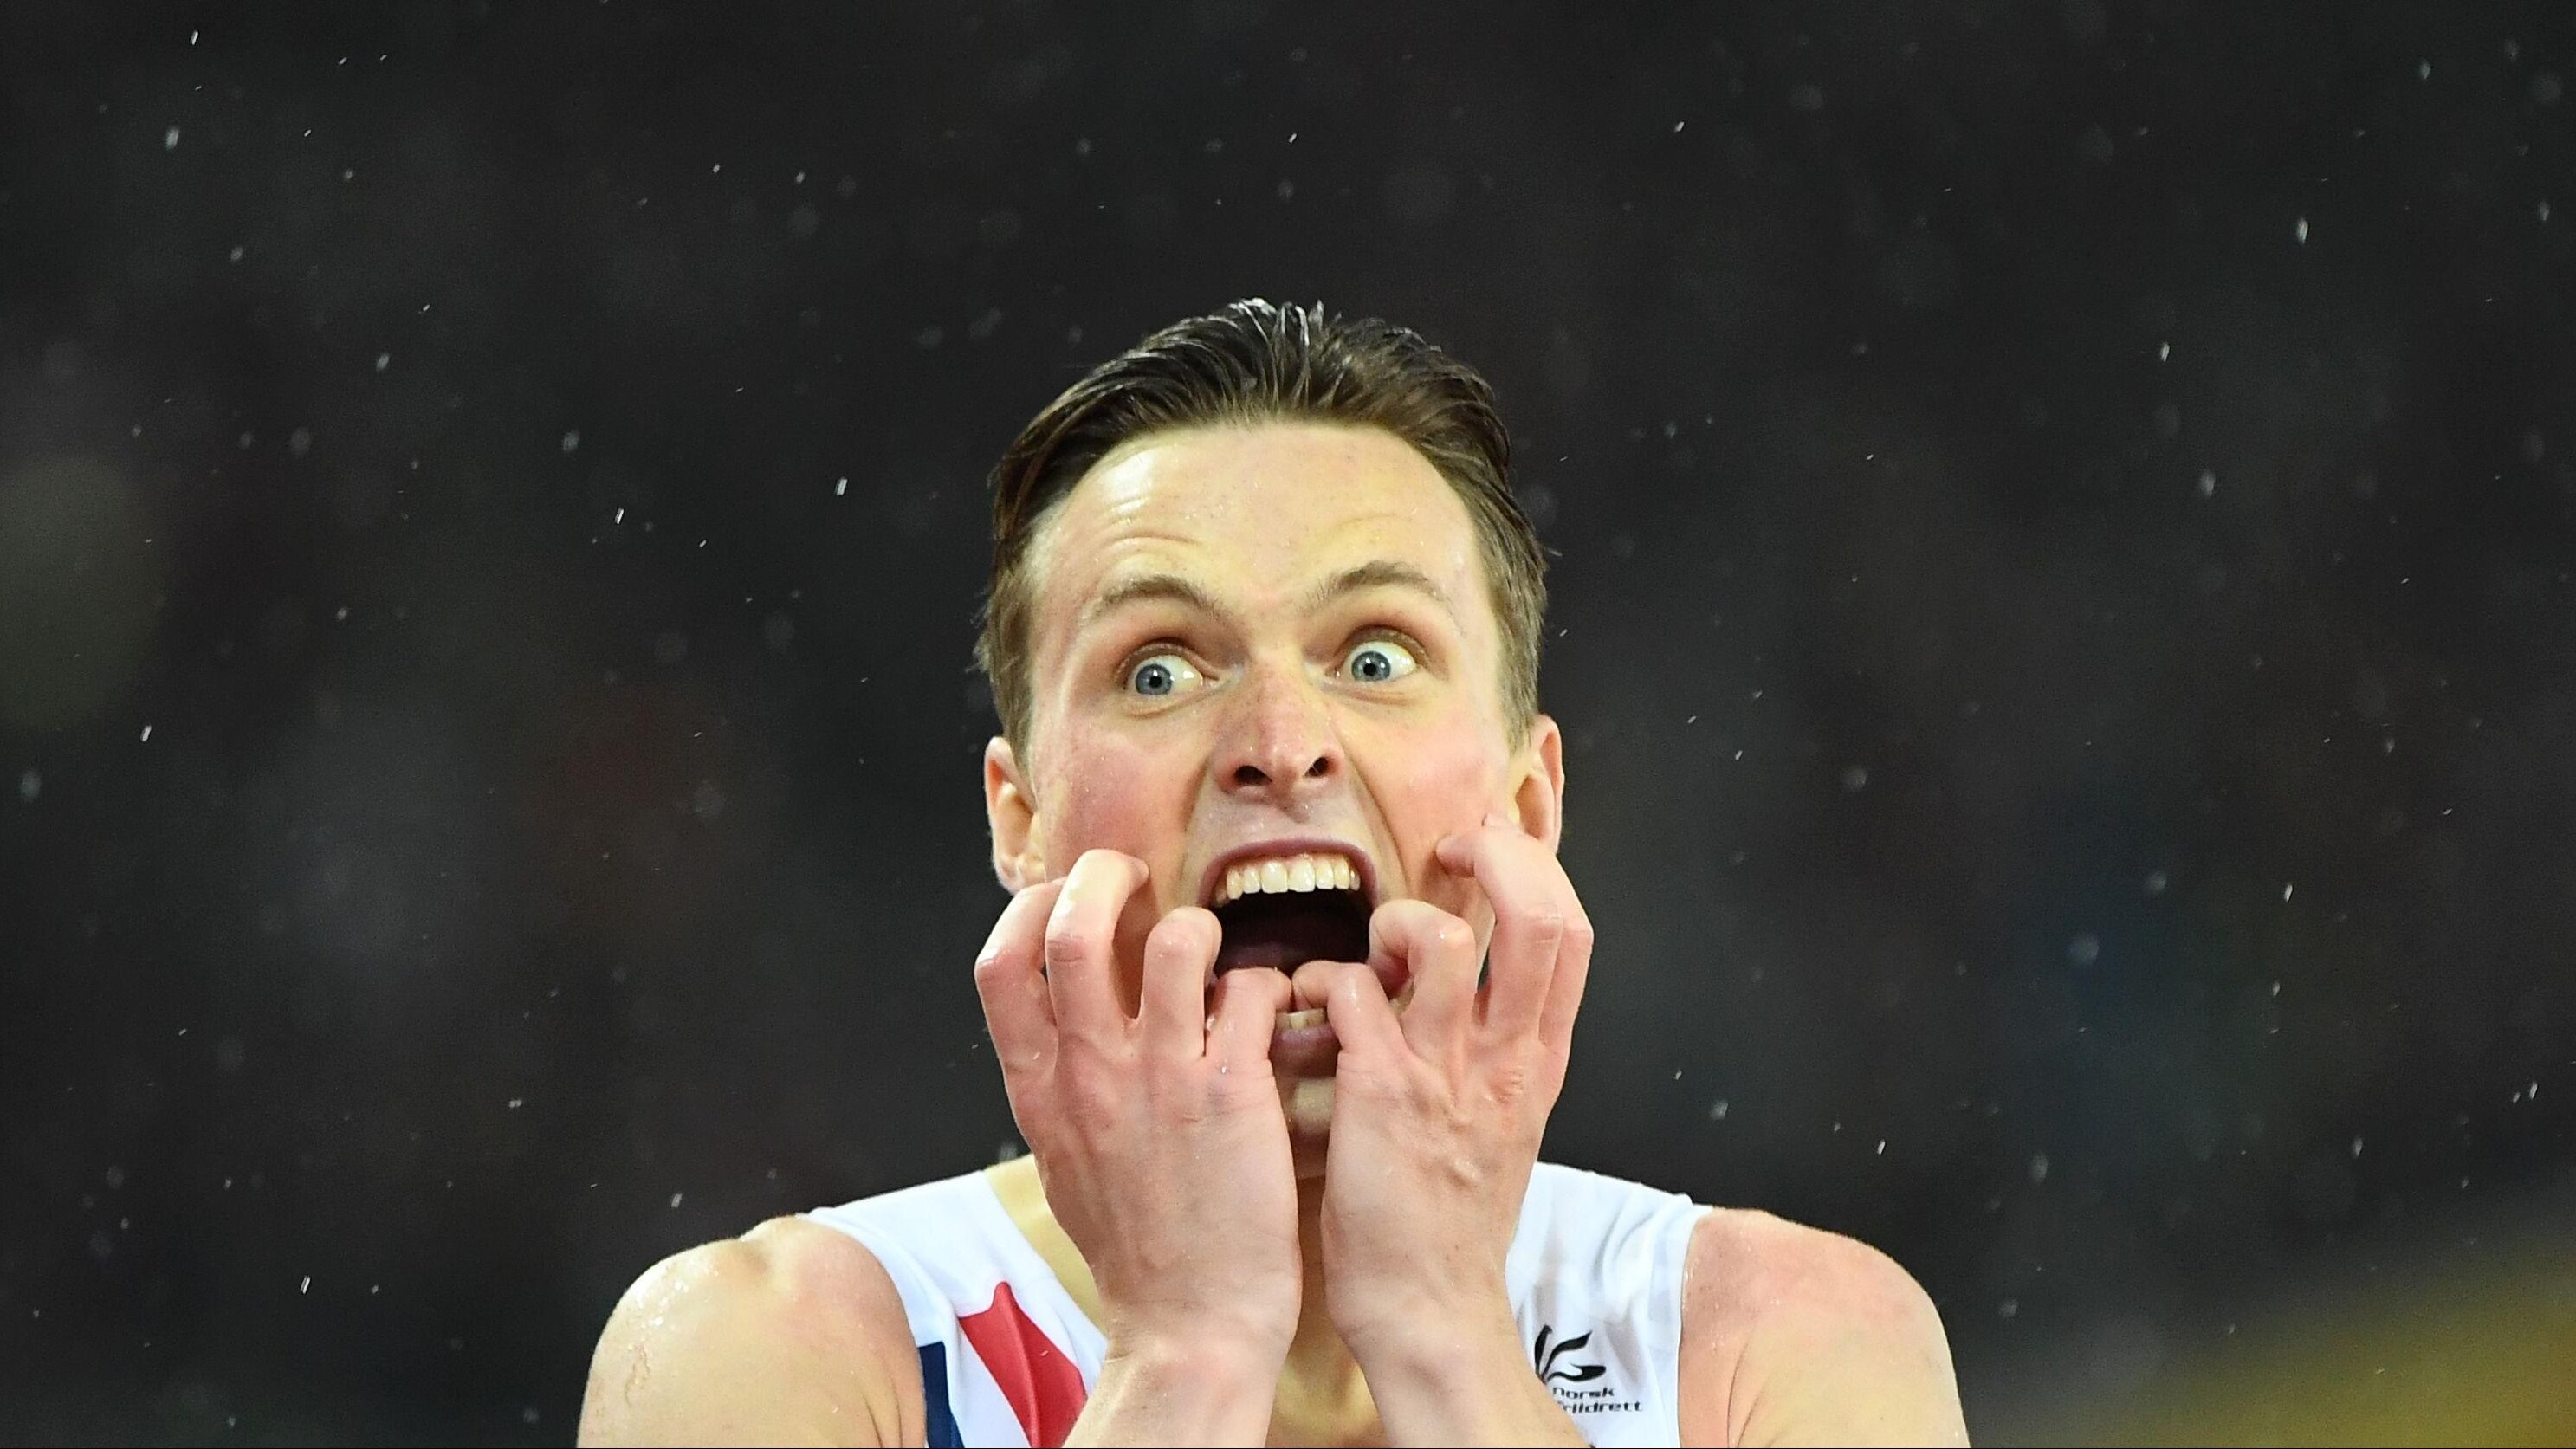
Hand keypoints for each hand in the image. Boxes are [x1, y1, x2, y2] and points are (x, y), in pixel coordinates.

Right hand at [974, 849, 1303, 1370]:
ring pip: (1176, 939)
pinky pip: (1253, 990)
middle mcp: (1092, 1075)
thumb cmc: (1136, 1251)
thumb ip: (1056, 1089)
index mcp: (1041, 1092)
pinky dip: (1270, 985)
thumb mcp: (1063, 1162)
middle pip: (1072, 928)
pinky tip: (1273, 1014)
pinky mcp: (1235, 1094)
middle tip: (1137, 878)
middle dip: (1104, 876)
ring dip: (1202, 928)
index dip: (1030, 909)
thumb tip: (1059, 1032)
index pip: (999, 966)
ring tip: (1218, 958)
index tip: (1064, 899)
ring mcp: (1163, 1080)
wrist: (1189, 1327)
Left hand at [1307, 815, 1593, 1363]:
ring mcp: (1445, 1072)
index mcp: (1538, 1061)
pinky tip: (1308, 1011)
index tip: (1498, 842)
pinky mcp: (1380, 1093)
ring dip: (1395, 921)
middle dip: (1495, 857)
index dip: (1538, 866)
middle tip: (1450, 851)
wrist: (1429, 1311)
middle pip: (1539, 917)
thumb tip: (1468, 986)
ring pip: (1444, 937)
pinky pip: (1352, 990)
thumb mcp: (1504, 1126)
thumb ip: (1496, 1052)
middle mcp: (1505, 1058)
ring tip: (1369, 958)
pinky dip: (1322, 982)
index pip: (1572, 933)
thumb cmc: (1450, 1222)